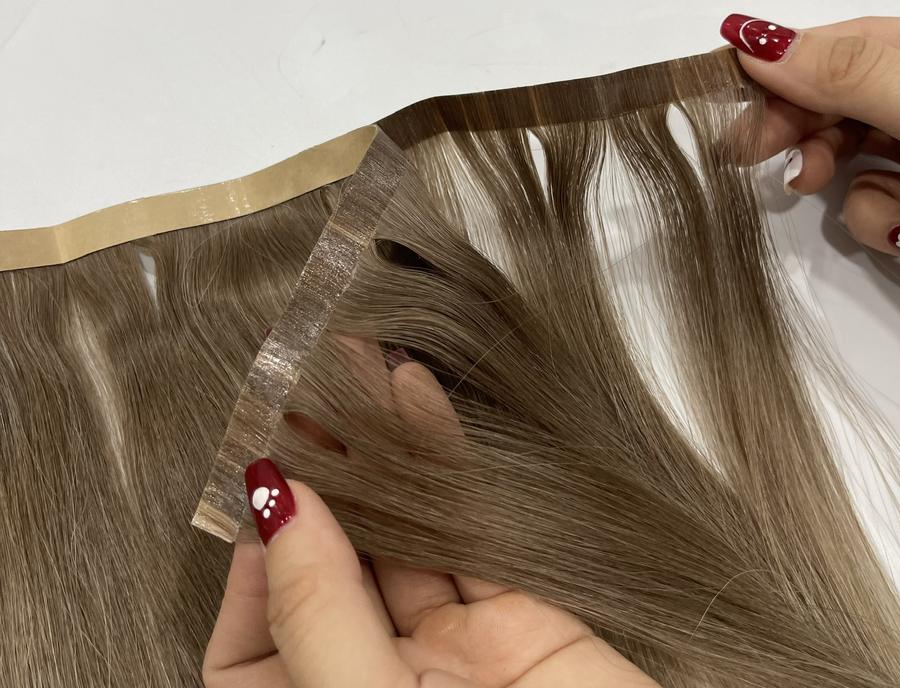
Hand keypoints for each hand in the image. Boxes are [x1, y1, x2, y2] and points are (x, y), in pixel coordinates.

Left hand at [203, 361, 656, 687]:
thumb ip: (318, 618)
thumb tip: (277, 505)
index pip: (252, 633)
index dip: (253, 547)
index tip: (259, 466)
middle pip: (330, 567)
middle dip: (320, 474)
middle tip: (308, 390)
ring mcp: (450, 657)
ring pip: (402, 534)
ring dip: (381, 450)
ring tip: (358, 369)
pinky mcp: (522, 624)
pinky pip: (471, 529)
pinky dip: (446, 461)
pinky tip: (420, 401)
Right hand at [720, 14, 899, 313]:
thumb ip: (854, 74)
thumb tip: (760, 40)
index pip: (855, 41)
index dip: (791, 57)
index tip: (732, 78)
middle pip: (842, 95)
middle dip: (797, 120)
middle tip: (745, 146)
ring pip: (848, 150)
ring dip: (832, 172)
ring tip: (810, 186)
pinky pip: (870, 202)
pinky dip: (876, 220)